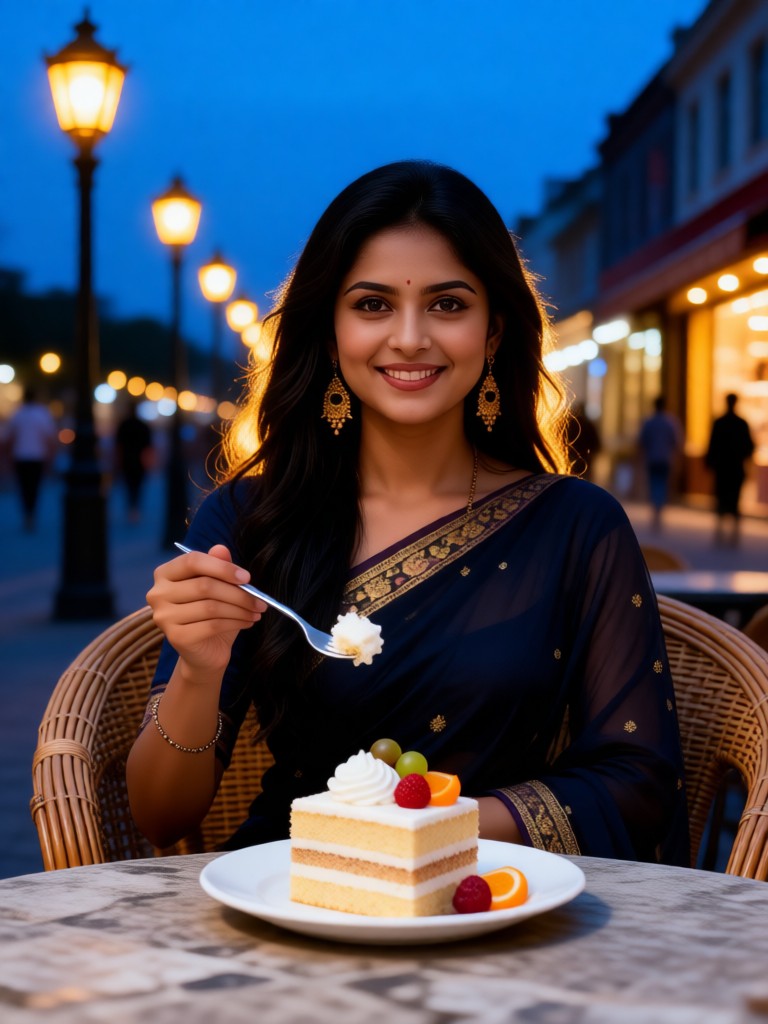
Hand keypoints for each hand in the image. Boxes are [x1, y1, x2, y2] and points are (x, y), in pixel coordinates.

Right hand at [147, 544, 265, 676]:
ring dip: (240, 609)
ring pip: (211, 607)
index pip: (192, 561)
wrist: (204, 652)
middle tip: (260, 601)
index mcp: (165, 574)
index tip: (247, 577)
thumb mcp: (217, 586)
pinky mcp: (176, 637)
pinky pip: (213, 625)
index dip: (222, 567)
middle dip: (238, 593)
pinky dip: (235, 622)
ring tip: (256, 612)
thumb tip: (221, 548)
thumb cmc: (210, 614)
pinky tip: (247, 622)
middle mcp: (158, 593)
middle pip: (204, 585)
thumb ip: (217, 566)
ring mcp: (164, 617)